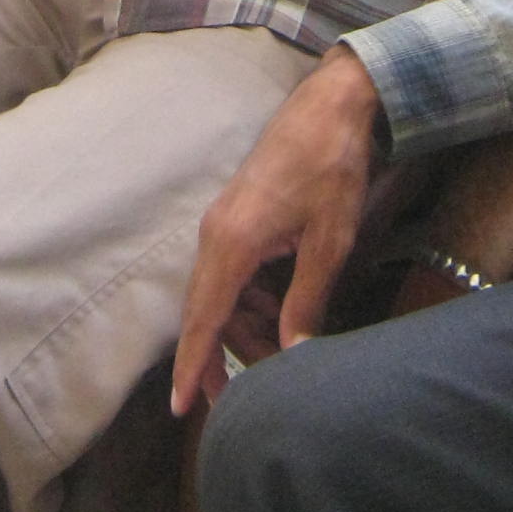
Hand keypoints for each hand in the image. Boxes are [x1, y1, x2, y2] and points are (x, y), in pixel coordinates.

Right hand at [170, 47, 384, 415]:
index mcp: (232, 243)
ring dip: (244, 327)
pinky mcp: (237, 215)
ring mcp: (223, 222)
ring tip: (278, 351)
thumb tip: (292, 353)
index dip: (192, 365)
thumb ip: (306, 300)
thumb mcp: (329, 241)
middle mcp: (215, 234)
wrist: (332, 104)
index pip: (203, 319)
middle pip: (206, 312)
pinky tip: (281, 308)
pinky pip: (233, 272)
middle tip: (242, 398)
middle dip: (220, 356)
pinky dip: (251, 298)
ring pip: (221, 293)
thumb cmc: (332, 167)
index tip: (180, 407)